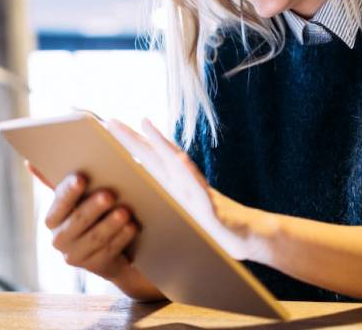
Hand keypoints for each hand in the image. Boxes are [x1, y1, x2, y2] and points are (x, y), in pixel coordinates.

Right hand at [25, 161, 137, 282]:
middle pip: (77, 221)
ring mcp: (76, 256)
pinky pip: (109, 251)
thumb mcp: (80, 198)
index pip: (59, 202)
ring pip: (95, 237)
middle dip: (94, 207)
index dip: (69, 191)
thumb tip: (29, 163)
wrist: (112, 248)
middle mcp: (59, 239)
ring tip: (125, 211)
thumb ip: (62, 183)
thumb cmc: (95, 213)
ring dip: (111, 224)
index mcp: (53, 218)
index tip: (82, 178)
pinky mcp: (95, 267)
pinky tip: (132, 226)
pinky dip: (122, 238)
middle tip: (109, 194)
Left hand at [105, 118, 254, 260]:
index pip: (151, 162)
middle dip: (134, 138)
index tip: (111, 128)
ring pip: (178, 165)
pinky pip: (201, 192)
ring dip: (162, 144)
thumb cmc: (216, 228)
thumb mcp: (185, 216)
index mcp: (177, 187)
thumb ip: (168, 204)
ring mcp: (200, 195)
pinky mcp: (213, 211)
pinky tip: (181, 162)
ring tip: (145, 124)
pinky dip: (191, 176)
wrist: (251, 239)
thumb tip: (145, 199)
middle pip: (157, 156)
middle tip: (112, 121)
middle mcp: (187, 185)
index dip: (132, 144)